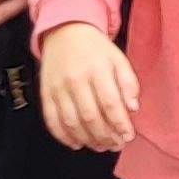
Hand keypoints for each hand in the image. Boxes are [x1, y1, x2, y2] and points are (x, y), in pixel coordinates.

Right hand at [39, 23, 141, 150]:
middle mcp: (75, 79)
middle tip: (116, 145)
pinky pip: (51, 119)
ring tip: (101, 146)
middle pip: (90, 116)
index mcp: (97, 70)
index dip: (120, 124)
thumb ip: (129, 83)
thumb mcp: (118, 59)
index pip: (110, 103)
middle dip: (105, 136)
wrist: (64, 32)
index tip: (128, 136)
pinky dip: (63, 136)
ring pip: (71, 122)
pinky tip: (77, 143)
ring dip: (87, 139)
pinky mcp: (46, 93)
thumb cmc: (96, 49)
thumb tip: (133, 109)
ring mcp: (58, 87)